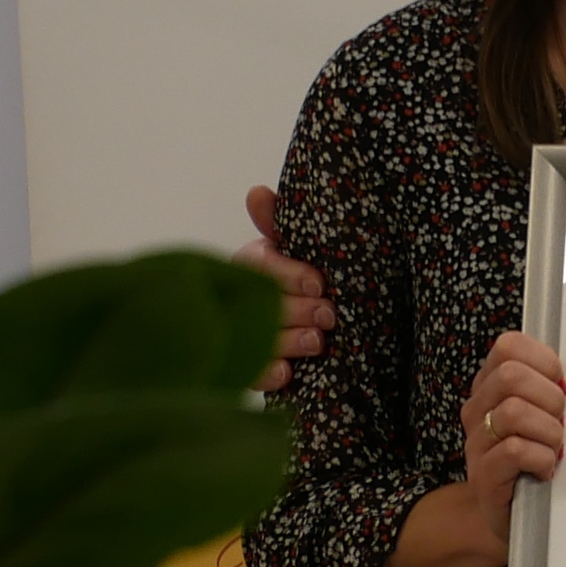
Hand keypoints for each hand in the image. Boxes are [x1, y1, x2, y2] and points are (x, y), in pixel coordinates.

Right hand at [241, 185, 339, 392]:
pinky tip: (288, 373)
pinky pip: (247, 374)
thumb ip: (278, 222)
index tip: (318, 284)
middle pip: (258, 305)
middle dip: (295, 310)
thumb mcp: (293, 246)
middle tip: (328, 315)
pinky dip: (267, 373)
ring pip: (255, 339)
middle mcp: (236, 296)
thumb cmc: (298, 276)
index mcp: (248, 264)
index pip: (258, 265)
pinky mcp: (242, 367)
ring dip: (288, 341)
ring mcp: (237, 333)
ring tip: (318, 342)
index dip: (288, 274)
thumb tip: (255, 192)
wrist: (307, 320)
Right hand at [459, 331, 565, 493]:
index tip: (560, 387)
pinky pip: (514, 450)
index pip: (509, 346)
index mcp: (491, 387)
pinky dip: (541, 458)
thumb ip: (551, 388)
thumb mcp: (545, 417)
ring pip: (513, 411)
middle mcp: (477, 410)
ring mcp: (476, 444)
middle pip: (511, 376)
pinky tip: (546, 469)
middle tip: (559, 425)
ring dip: (548, 432)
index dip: (544, 362)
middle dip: (550, 399)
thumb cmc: (539, 462)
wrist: (518, 521)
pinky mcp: (483, 477)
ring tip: (553, 450)